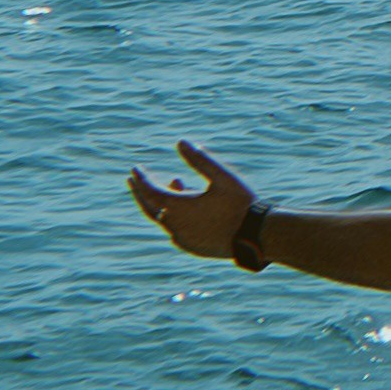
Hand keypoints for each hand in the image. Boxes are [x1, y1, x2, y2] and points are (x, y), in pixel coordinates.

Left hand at [128, 140, 260, 261]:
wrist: (258, 237)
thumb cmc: (241, 204)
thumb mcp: (223, 176)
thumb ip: (200, 159)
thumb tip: (181, 142)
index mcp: (180, 208)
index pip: (151, 192)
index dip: (142, 179)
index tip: (135, 168)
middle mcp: (176, 226)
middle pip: (151, 208)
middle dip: (140, 193)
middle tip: (132, 180)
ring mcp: (184, 239)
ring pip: (165, 219)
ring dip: (163, 202)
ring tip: (174, 182)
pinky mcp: (193, 247)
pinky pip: (176, 229)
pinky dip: (174, 215)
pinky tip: (188, 204)